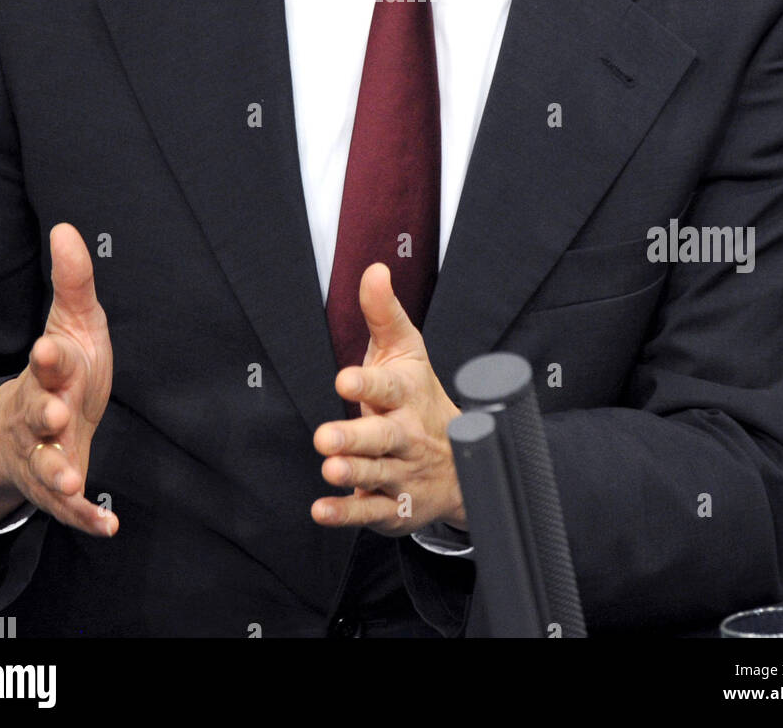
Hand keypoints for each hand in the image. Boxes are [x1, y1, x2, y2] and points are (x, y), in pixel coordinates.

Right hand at [0, 222, 116, 536]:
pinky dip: (86, 517)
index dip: (48, 357)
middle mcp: (42, 413)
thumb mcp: (73, 321)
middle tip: (57, 415)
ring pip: (46, 464)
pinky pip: (70, 507)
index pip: (46, 362)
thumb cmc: (62, 367)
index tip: (49, 348)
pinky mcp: (58, 486)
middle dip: (46, 415)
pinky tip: (108, 525)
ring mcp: (46, 452)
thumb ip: (73, 279)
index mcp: (50, 372)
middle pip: (39, 415)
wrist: (28, 425)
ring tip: (74, 478)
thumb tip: (67, 227)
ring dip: (59, 471)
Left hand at [311, 262, 466, 536]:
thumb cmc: (419, 395)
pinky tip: (321, 509)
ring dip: (353, 474)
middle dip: (356, 438)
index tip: (344, 379)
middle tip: (326, 439)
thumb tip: (374, 269)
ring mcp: (401, 472)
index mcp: (407, 394)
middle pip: (382, 437)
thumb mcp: (406, 350)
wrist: (461, 459)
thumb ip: (384, 313)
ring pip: (376, 475)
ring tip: (330, 468)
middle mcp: (406, 435)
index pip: (389, 388)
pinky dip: (346, 513)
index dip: (368, 384)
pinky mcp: (392, 505)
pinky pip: (369, 512)